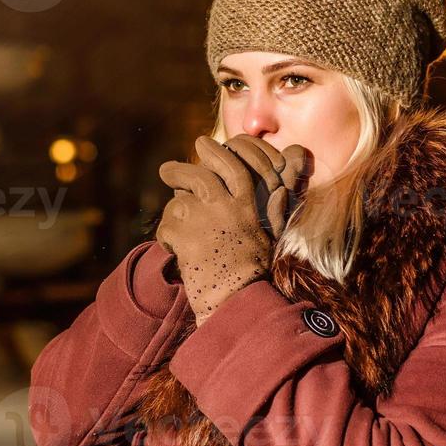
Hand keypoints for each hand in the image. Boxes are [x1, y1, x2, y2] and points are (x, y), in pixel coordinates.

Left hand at [156, 136, 298, 324]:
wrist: (238, 302)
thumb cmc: (256, 274)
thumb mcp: (270, 237)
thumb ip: (271, 211)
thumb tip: (280, 190)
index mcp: (248, 206)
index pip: (232, 166)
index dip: (216, 152)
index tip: (203, 143)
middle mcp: (225, 208)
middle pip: (197, 176)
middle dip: (178, 170)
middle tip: (166, 170)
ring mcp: (202, 221)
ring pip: (178, 203)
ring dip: (174, 215)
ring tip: (176, 226)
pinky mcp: (183, 238)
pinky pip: (167, 228)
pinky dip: (167, 238)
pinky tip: (174, 250)